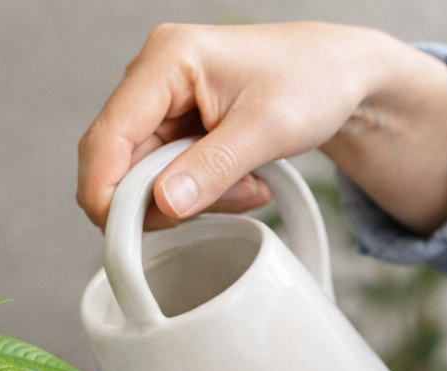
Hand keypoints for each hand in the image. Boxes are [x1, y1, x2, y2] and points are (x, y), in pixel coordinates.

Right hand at [77, 22, 446, 234]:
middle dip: (158, 199)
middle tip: (215, 204)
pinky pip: (160, 177)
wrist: (340, 74)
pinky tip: (234, 182)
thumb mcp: (267, 129)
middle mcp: (150, 77)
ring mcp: (156, 102)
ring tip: (241, 187)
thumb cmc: (314, 80)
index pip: (106, 140)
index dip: (106, 195)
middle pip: (115, 164)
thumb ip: (212, 168)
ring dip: (183, 199)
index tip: (130, 234)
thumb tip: (165, 203)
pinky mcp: (168, 124)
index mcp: (166, 60)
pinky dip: (193, 193)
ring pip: (137, 177)